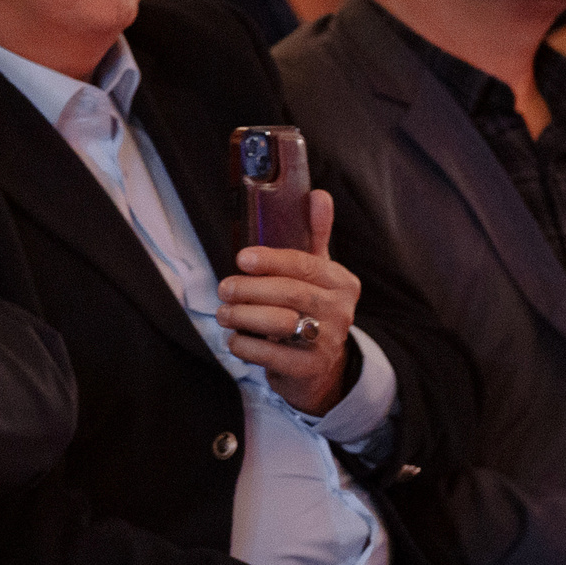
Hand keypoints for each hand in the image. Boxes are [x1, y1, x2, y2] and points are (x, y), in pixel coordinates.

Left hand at [217, 189, 358, 415]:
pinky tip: (234, 339)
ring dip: (243, 316)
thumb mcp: (318, 272)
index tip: (241, 258)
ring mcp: (327, 342)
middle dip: (250, 288)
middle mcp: (340, 311)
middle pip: (290, 293)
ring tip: (223, 312)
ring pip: (279, 323)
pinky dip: (245, 346)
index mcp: (342, 282)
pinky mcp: (309, 369)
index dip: (271, 260)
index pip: (305, 264)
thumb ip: (316, 235)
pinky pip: (270, 355)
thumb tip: (318, 195)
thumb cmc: (311, 309)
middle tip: (224, 287)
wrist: (320, 367)